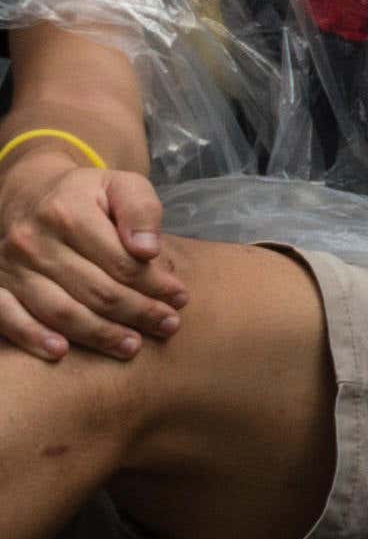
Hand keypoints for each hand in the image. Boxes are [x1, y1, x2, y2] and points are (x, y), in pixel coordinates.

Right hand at [0, 139, 182, 365]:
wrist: (29, 193)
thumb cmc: (86, 195)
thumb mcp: (122, 186)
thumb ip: (142, 211)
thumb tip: (148, 250)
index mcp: (68, 213)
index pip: (122, 263)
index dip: (156, 286)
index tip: (180, 298)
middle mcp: (33, 241)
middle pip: (96, 291)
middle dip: (138, 313)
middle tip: (168, 326)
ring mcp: (10, 266)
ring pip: (60, 311)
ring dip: (100, 334)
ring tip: (132, 346)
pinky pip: (7, 316)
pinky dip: (31, 336)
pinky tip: (60, 351)